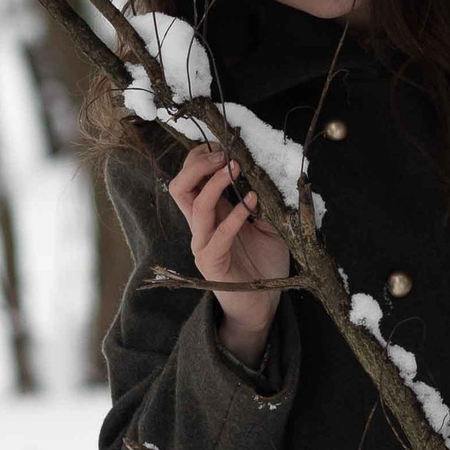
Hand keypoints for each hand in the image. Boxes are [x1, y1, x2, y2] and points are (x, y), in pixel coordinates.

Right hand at [169, 142, 289, 366]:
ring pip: (195, 205)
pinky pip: (218, 234)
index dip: (200, 157)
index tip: (224, 145)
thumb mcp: (269, 224)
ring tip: (236, 169)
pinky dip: (236, 214)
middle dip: (198, 164)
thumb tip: (269, 171)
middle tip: (224, 155)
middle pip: (180, 186)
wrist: (263, 303)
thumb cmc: (264, 262)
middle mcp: (201, 226)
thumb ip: (264, 201)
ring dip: (216, 183)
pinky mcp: (212, 262)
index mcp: (210, 213)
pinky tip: (252, 202)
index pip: (190, 178)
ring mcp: (203, 244)